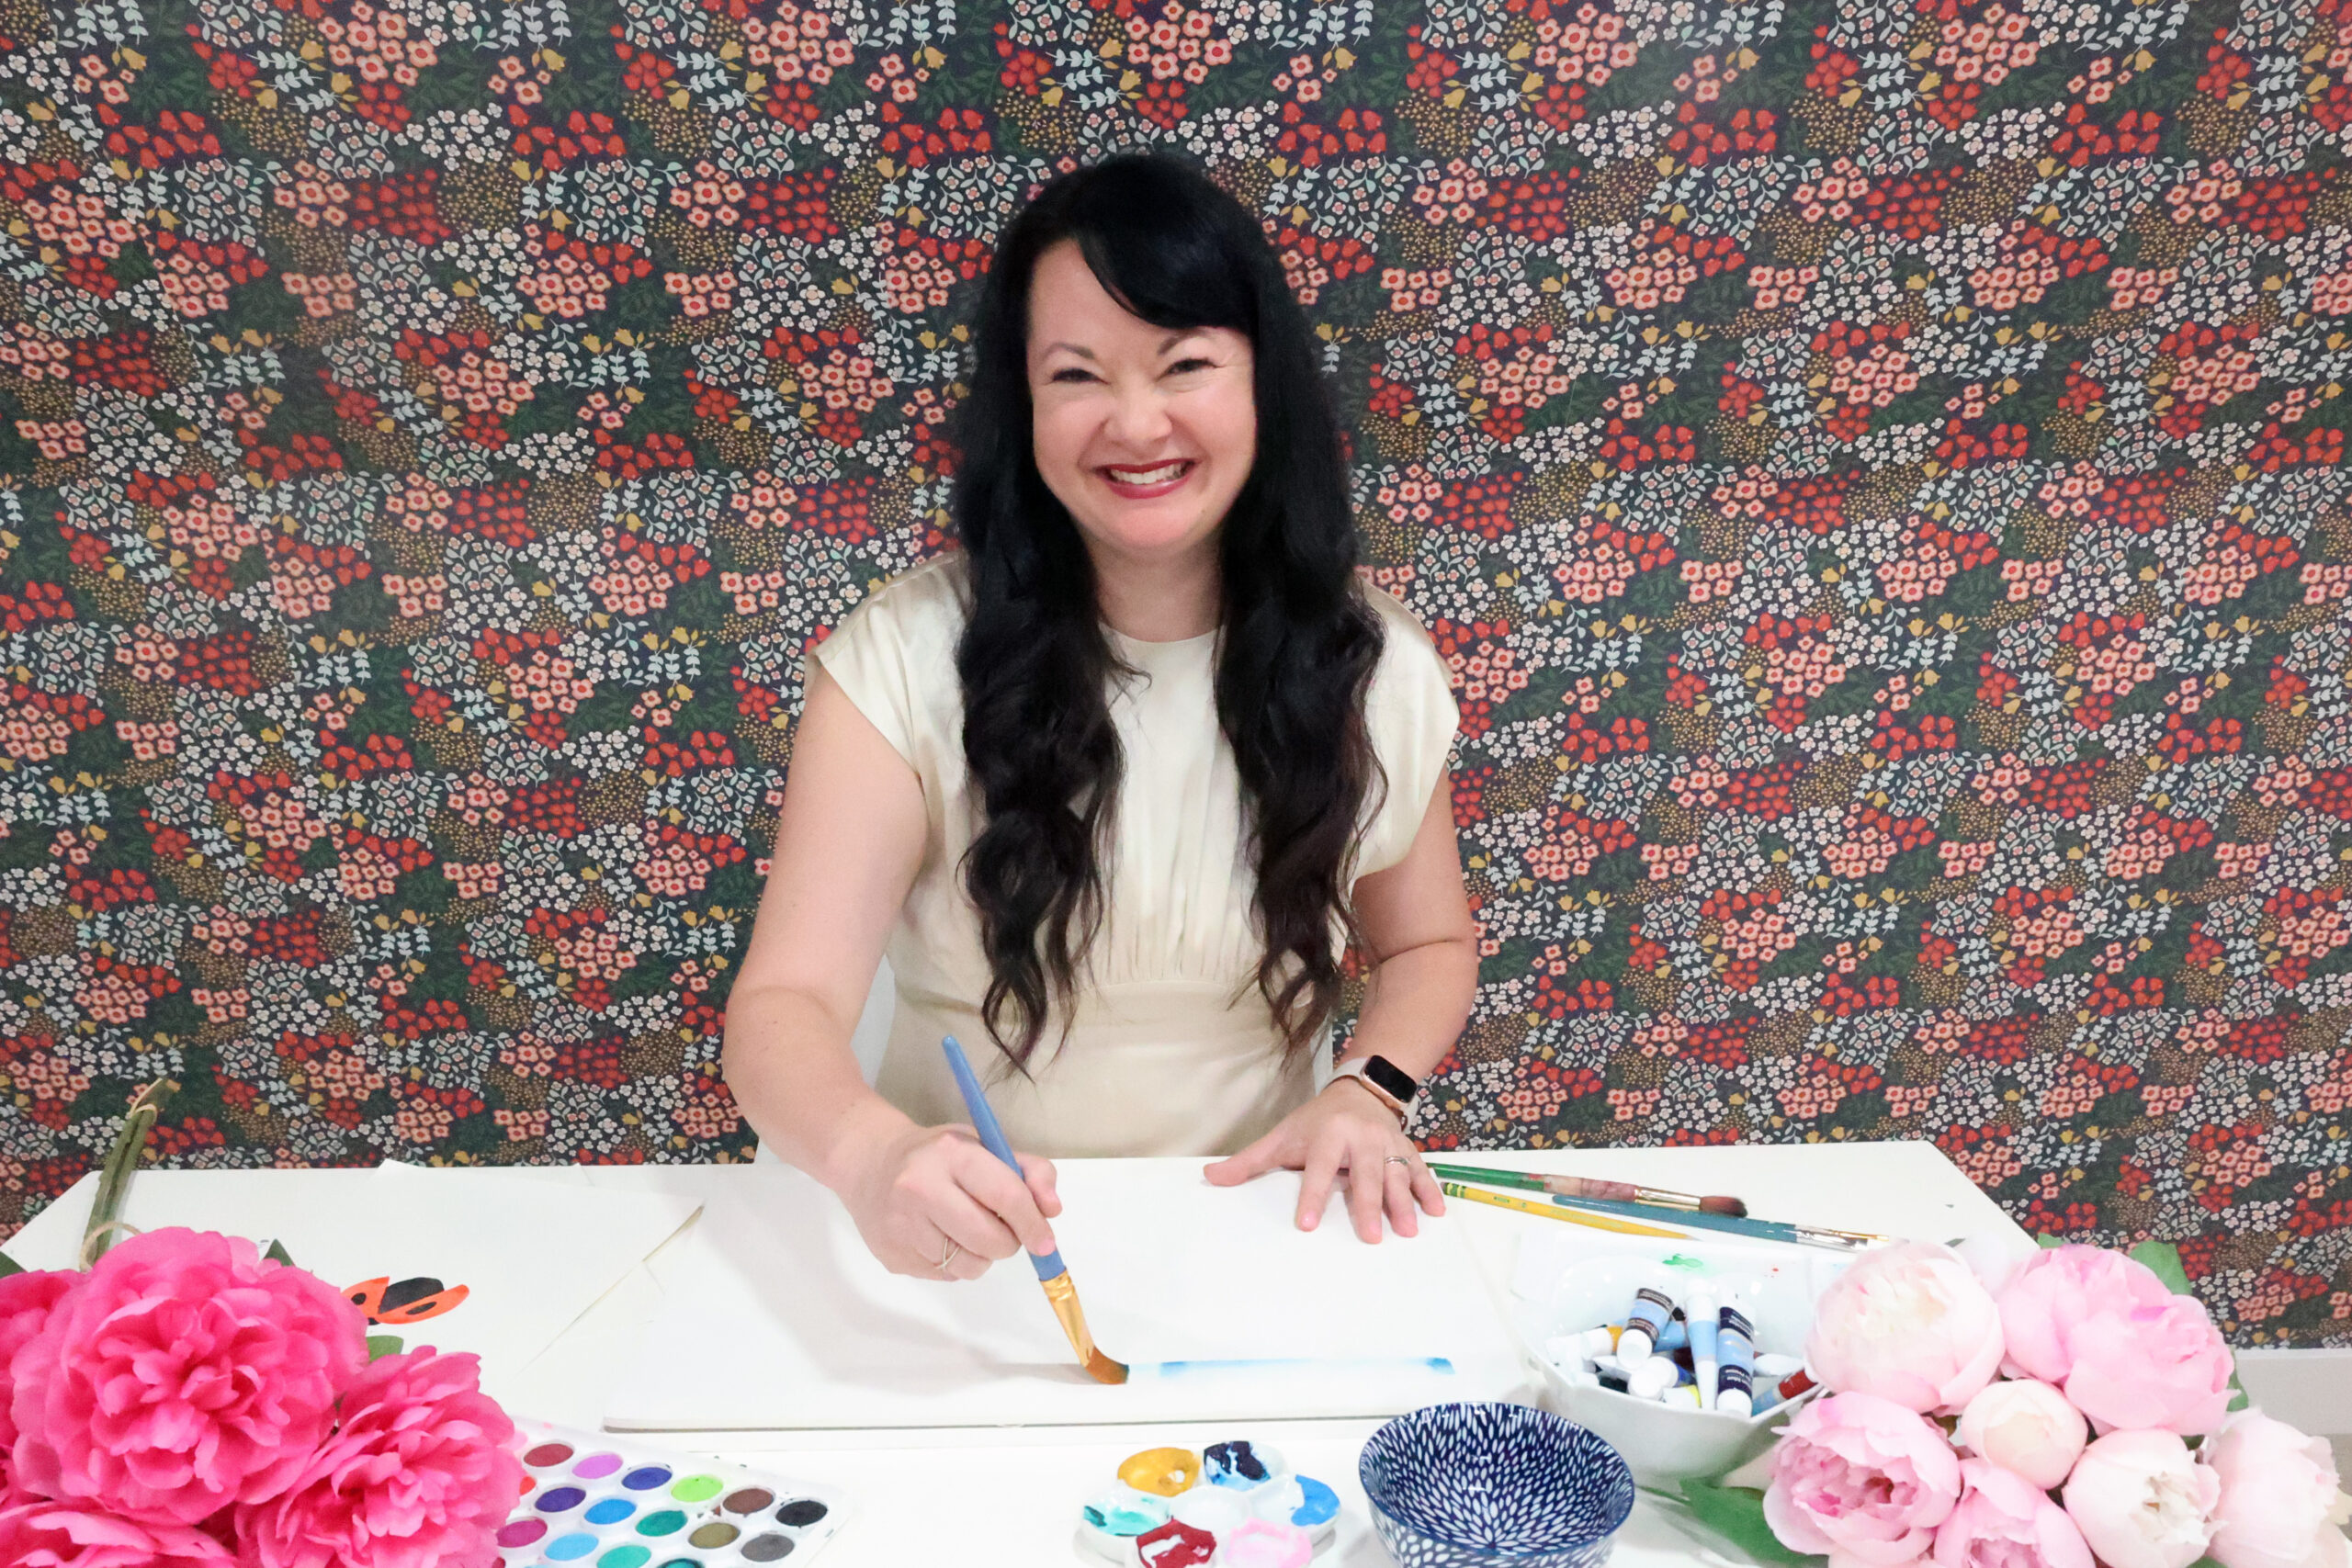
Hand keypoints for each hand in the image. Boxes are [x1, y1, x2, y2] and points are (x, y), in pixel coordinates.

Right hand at [837, 1120, 1061, 1280]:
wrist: (869, 1163)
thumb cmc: (937, 1154)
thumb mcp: (983, 1146)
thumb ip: (1028, 1171)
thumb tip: (1052, 1210)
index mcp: (950, 1153)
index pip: (1005, 1195)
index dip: (1032, 1223)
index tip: (1046, 1241)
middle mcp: (919, 1188)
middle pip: (989, 1240)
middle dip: (1008, 1242)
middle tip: (1001, 1230)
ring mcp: (901, 1225)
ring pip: (969, 1266)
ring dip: (981, 1255)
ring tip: (965, 1229)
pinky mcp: (892, 1256)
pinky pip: (946, 1277)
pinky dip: (955, 1263)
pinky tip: (939, 1236)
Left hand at [1202, 1078, 1443, 1241]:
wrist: (1359, 1089)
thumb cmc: (1316, 1121)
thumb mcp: (1282, 1136)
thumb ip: (1250, 1161)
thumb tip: (1210, 1177)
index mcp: (1329, 1135)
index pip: (1320, 1169)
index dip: (1314, 1196)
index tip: (1309, 1225)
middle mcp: (1362, 1138)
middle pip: (1366, 1175)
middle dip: (1370, 1206)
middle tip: (1372, 1237)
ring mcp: (1388, 1143)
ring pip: (1397, 1173)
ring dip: (1405, 1202)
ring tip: (1409, 1231)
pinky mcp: (1407, 1148)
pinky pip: (1420, 1169)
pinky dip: (1429, 1189)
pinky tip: (1436, 1212)